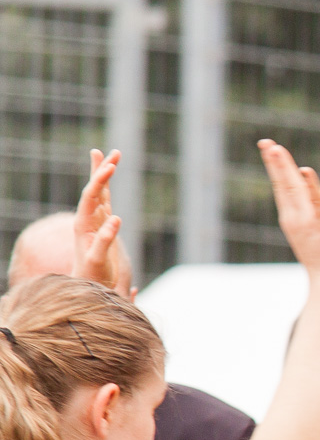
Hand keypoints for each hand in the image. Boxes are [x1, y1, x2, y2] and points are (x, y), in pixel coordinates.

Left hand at [72, 149, 132, 296]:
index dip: (100, 181)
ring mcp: (96, 223)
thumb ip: (104, 240)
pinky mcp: (103, 227)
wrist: (89, 286)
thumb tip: (116, 219)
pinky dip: (107, 189)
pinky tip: (108, 180)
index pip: (91, 197)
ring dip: (104, 175)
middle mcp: (88, 220)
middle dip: (102, 171)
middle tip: (112, 152)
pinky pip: (105, 203)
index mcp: (84, 225)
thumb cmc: (92, 276)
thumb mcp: (97, 260)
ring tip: (110, 157)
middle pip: (94, 190)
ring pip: (100, 193)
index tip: (111, 166)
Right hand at [258, 140, 319, 277]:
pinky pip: (315, 202)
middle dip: (275, 163)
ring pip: (294, 189)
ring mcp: (306, 221)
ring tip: (276, 149)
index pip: (282, 187)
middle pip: (283, 184)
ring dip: (285, 169)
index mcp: (292, 216)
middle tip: (266, 142)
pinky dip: (310, 187)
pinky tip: (304, 171)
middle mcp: (294, 216)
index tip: (270, 147)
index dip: (276, 167)